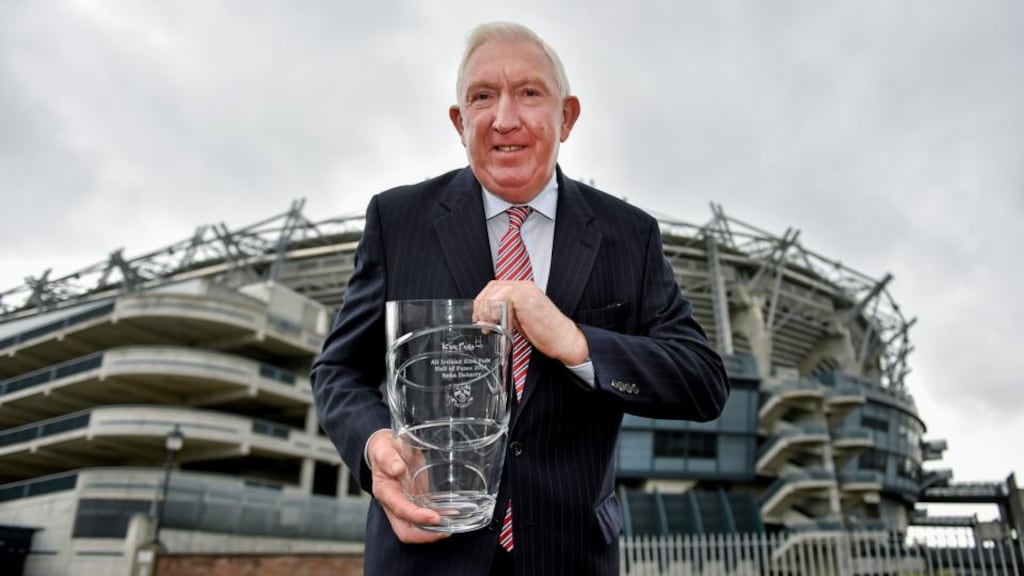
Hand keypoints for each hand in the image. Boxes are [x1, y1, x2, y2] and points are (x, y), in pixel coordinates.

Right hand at [366, 429, 448, 543]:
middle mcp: (393, 504)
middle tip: (445, 530)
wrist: (384, 449)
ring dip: (432, 531)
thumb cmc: (384, 449)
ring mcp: (403, 505)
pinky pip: (423, 519)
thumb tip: (398, 469)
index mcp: (384, 491)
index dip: (417, 517)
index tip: (435, 517)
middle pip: (405, 531)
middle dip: (425, 535)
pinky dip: (436, 522)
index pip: (400, 510)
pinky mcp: (413, 502)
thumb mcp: (383, 448)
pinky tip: (450, 516)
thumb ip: (388, 458)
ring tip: (452, 525)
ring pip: (415, 529)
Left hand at [475, 281, 588, 364]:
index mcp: (524, 290)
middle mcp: (525, 287)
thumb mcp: (523, 321)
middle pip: (493, 286)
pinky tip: (493, 323)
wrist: (566, 341)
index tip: (479, 318)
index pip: (496, 287)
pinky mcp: (526, 298)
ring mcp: (526, 291)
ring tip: (486, 325)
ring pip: (495, 290)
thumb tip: (490, 318)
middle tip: (479, 321)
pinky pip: (502, 297)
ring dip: (485, 307)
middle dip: (481, 304)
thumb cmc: (548, 334)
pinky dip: (493, 309)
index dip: (483, 301)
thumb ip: (509, 313)